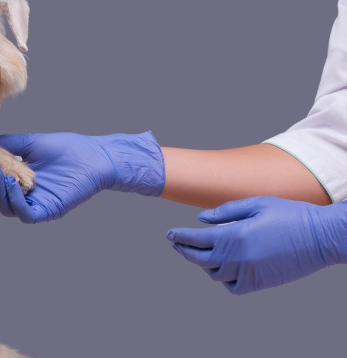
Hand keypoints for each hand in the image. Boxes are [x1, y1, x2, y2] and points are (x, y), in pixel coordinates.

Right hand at [0, 132, 163, 222]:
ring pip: (4, 207)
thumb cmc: (67, 150)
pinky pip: (24, 213)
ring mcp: (34, 206)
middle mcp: (22, 197)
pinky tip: (11, 183)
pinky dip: (14, 200)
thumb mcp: (28, 144)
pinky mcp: (47, 211)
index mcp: (16, 183)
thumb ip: (4, 145)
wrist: (95, 155)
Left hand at [168, 196, 346, 294]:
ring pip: (214, 274)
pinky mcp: (261, 283)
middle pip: (199, 259)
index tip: (169, 234)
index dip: (179, 236)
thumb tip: (200, 219)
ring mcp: (250, 272)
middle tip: (177, 244)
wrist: (322, 237)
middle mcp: (238, 257)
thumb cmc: (290, 214)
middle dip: (184, 250)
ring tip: (201, 253)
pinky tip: (224, 268)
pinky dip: (224, 280)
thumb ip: (225, 212)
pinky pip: (233, 287)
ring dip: (204, 264)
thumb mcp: (256, 204)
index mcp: (234, 235)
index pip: (195, 239)